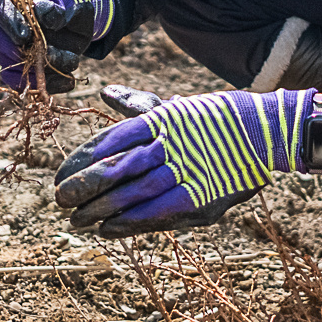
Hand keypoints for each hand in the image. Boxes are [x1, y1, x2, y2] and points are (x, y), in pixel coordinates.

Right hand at [0, 0, 113, 93]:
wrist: (79, 20)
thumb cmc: (69, 2)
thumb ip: (56, 0)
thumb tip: (41, 11)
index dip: (8, 21)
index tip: (25, 34)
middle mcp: (5, 25)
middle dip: (21, 50)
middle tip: (45, 52)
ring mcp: (11, 49)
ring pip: (11, 66)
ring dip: (40, 68)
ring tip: (71, 61)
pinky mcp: (22, 68)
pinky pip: (25, 84)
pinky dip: (46, 85)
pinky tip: (68, 81)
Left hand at [54, 84, 314, 237]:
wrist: (262, 133)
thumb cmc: (211, 120)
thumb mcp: (174, 107)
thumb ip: (137, 103)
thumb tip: (105, 92)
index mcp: (162, 119)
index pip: (112, 139)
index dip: (82, 159)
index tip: (60, 173)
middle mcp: (172, 144)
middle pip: (118, 167)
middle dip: (85, 186)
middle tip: (59, 199)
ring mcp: (188, 172)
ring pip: (134, 193)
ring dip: (101, 209)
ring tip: (76, 219)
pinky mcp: (201, 199)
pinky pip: (158, 214)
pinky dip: (130, 223)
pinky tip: (107, 229)